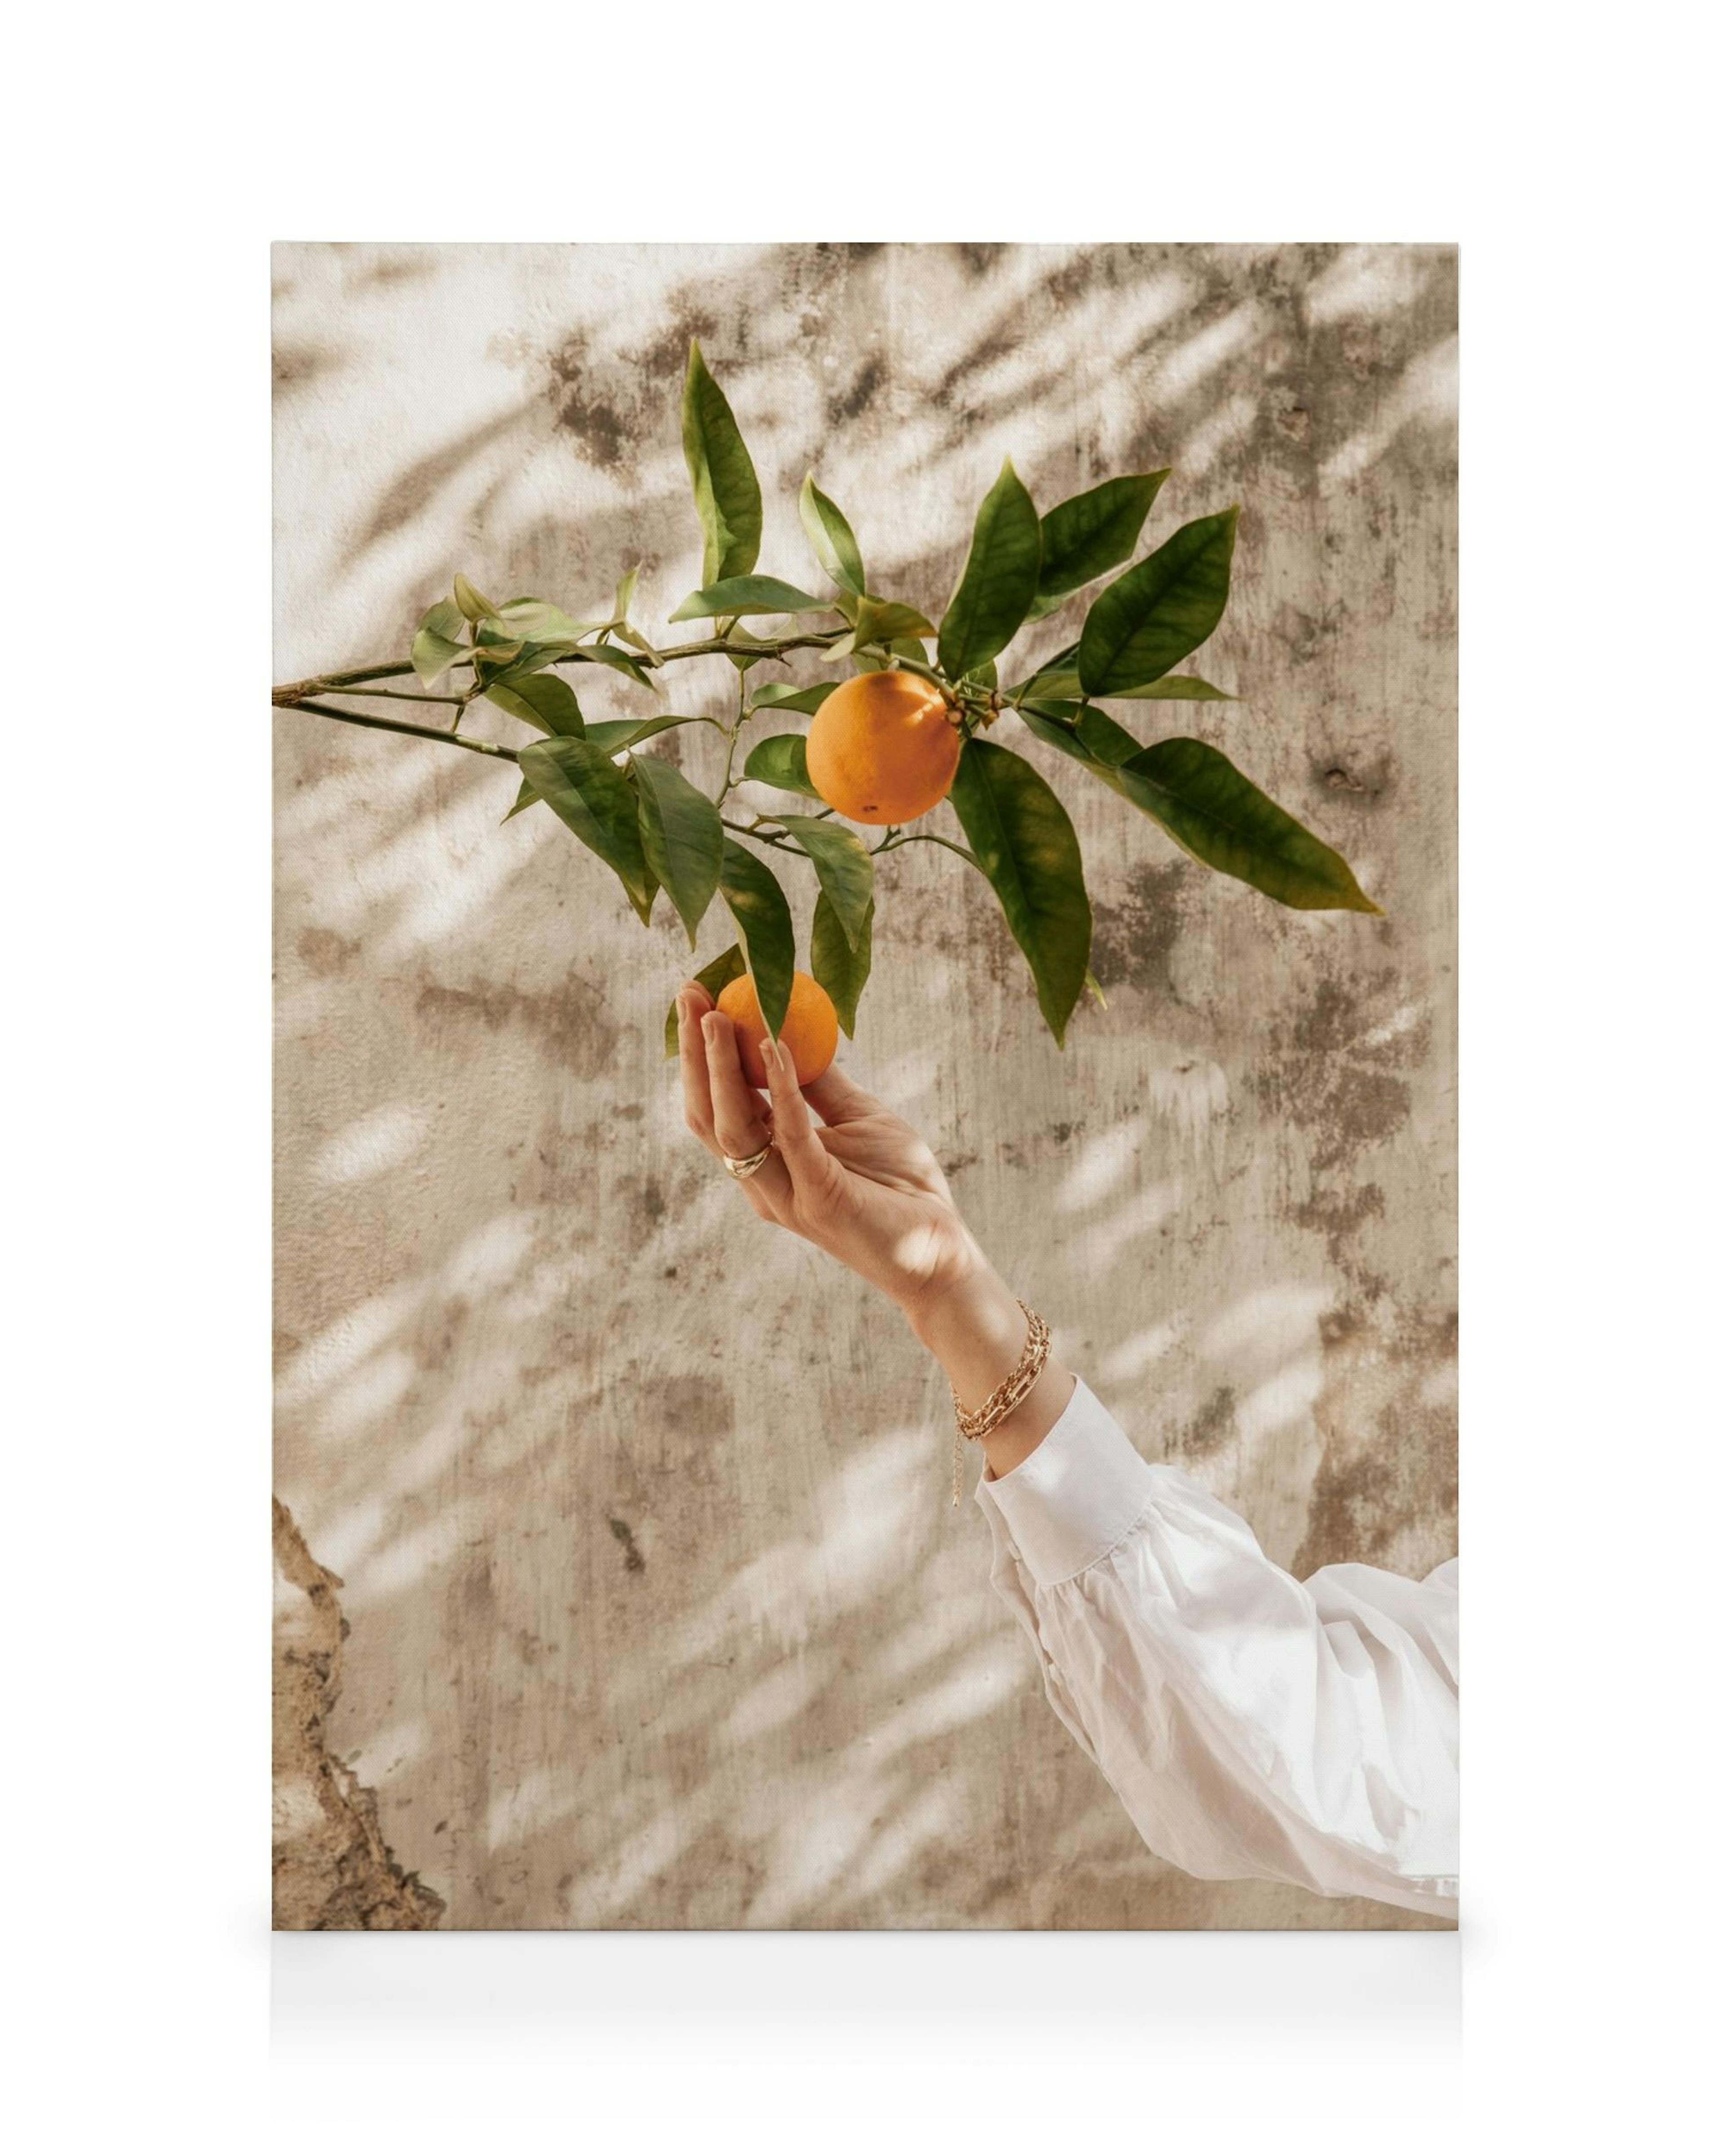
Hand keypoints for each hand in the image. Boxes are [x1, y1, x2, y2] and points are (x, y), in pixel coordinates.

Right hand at [674, 980, 1076, 1475]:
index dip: (699, 1053)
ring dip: (722, 1065)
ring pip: (733, 1126)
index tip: (695, 995)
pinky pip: (792, 1136)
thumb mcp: (858, 1119)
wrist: (940, 1252)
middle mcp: (762, 1182)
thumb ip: (820, 1085)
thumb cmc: (900, 1187)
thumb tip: (792, 1029)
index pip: (716, 1103)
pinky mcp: (820, 1199)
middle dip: (694, 1051)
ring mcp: (786, 1194)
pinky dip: (780, 1089)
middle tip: (687, 994)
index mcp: (765, 1163)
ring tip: (716, 1013)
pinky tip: (774, 1046)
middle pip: (707, 1112)